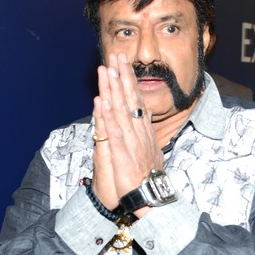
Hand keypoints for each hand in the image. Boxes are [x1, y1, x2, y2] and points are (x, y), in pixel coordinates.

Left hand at [95, 53, 162, 211]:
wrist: (151, 199)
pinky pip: (115, 131)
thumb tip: (145, 116)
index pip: (136, 101)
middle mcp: (139, 132)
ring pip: (121, 110)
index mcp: (144, 132)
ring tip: (107, 70)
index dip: (129, 81)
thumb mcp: (150, 152)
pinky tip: (103, 102)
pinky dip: (108, 116)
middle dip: (122, 76)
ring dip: (113, 89)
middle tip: (116, 54)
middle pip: (130, 99)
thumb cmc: (147, 179)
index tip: (123, 64)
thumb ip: (146, 133)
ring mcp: (131, 141)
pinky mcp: (123, 153)